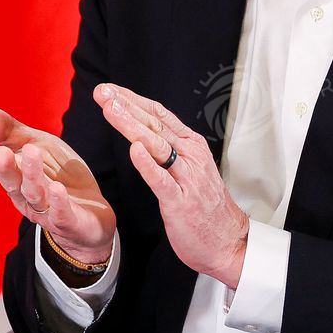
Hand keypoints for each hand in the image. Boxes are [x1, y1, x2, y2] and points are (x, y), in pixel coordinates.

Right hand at [0, 101, 115, 264]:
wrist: (92, 212)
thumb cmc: (58, 175)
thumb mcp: (35, 145)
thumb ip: (8, 131)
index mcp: (15, 178)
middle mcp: (25, 197)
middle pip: (12, 183)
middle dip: (4, 168)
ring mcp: (46, 211)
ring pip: (35, 194)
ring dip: (32, 175)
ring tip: (31, 152)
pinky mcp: (70, 222)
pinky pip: (62, 214)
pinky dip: (58, 202)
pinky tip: (58, 188)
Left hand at [93, 82, 247, 288]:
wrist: (228, 240)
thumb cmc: (205, 207)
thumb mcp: (190, 169)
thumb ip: (170, 150)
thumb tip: (143, 133)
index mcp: (192, 146)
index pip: (159, 116)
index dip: (133, 101)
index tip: (111, 91)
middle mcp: (191, 156)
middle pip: (154, 125)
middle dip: (126, 106)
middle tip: (103, 92)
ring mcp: (187, 178)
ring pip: (156, 145)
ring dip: (131, 125)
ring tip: (111, 109)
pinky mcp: (180, 201)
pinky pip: (161, 180)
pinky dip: (147, 164)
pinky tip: (134, 149)